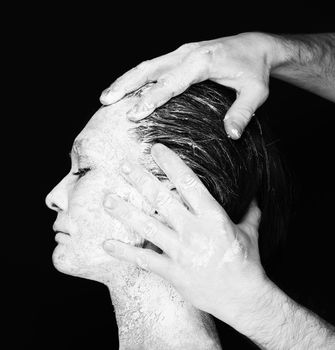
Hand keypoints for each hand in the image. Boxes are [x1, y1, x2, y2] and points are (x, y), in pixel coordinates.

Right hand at [100, 32, 272, 138]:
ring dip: (126, 80)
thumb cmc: (255, 69)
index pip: (172, 82)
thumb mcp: (256, 92)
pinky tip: (127, 89)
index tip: (135, 113)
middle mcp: (188, 53)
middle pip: (150, 69)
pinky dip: (137, 77)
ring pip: (147, 66)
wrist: (255, 46)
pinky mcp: (181, 56)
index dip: (152, 97)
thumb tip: (232, 134)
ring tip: (107, 96)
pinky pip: (154, 66)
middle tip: (106, 101)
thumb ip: (243, 112)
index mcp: (203, 60)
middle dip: (126, 85)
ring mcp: (182, 53)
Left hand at [102, 143, 270, 324]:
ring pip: (147, 227)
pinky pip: (144, 260)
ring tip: (107, 199)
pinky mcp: (172, 273)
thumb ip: (250, 210)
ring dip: (125, 212)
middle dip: (141, 180)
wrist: (244, 298)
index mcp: (213, 217)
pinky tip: (106, 244)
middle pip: (162, 200)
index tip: (156, 149)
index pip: (189, 183)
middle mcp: (194, 232)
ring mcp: (181, 253)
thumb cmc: (247, 262)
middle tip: (122, 166)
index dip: (171, 164)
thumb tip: (254, 193)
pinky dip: (124, 252)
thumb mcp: (250, 232)